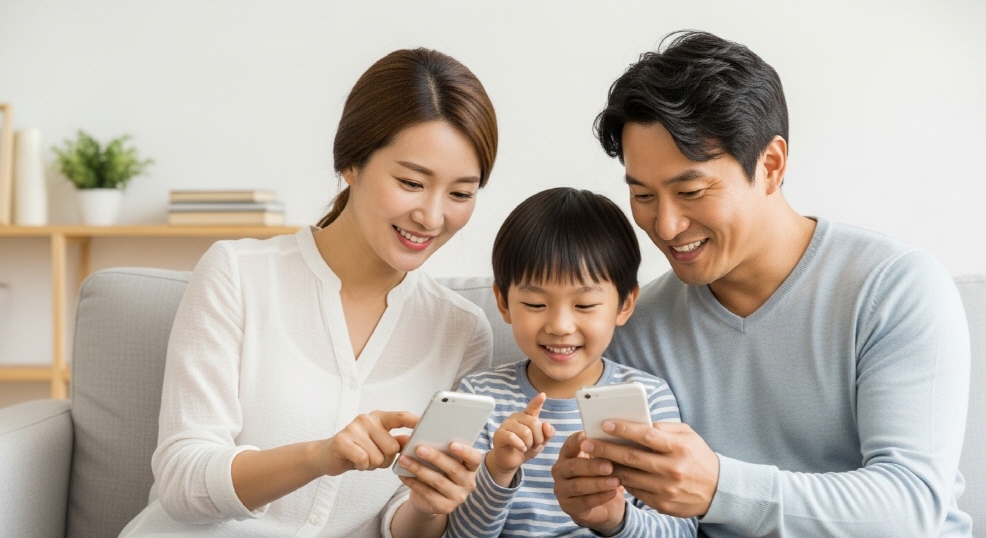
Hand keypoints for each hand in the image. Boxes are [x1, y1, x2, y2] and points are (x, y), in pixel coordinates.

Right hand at [319, 410, 417, 475]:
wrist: (326, 456)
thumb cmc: (357, 450)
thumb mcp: (378, 444)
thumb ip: (396, 441)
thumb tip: (413, 441)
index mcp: (379, 417)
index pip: (401, 416)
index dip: (415, 421)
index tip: (429, 424)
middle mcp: (367, 419)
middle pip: (392, 447)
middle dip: (385, 459)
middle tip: (372, 457)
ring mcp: (354, 428)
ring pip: (378, 457)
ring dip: (372, 465)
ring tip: (362, 458)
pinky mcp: (342, 440)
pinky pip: (364, 460)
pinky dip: (362, 466)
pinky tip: (355, 461)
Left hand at [397, 441, 483, 514]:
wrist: (430, 499)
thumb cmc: (437, 472)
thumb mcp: (441, 461)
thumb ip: (438, 449)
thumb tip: (418, 437)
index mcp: (471, 467)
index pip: (474, 458)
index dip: (465, 451)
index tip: (452, 444)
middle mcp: (468, 483)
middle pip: (454, 469)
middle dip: (435, 457)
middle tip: (419, 448)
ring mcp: (458, 497)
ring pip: (438, 481)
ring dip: (419, 469)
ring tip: (404, 460)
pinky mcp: (445, 507)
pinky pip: (428, 493)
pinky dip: (413, 483)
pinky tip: (403, 475)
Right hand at [486, 392, 554, 485]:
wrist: (511, 461)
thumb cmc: (526, 448)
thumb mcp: (541, 442)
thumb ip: (547, 433)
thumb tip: (546, 424)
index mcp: (527, 416)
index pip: (532, 407)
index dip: (538, 401)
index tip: (543, 395)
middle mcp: (516, 417)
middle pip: (534, 423)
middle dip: (538, 438)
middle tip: (533, 445)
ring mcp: (506, 424)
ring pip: (525, 432)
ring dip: (529, 444)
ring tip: (525, 447)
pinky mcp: (499, 434)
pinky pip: (512, 437)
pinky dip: (520, 445)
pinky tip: (521, 449)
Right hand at [551, 431, 626, 532]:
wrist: (603, 506)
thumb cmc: (601, 476)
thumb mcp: (601, 461)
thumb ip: (603, 451)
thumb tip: (617, 439)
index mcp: (566, 455)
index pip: (569, 445)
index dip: (577, 441)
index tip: (587, 436)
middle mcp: (559, 471)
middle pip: (572, 466)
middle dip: (592, 466)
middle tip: (610, 466)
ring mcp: (561, 489)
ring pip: (578, 486)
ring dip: (598, 483)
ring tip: (616, 481)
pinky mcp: (568, 506)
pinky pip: (584, 502)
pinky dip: (600, 497)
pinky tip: (613, 493)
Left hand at [581, 420, 718, 517]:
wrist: (718, 490)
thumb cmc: (698, 457)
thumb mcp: (688, 435)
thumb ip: (664, 428)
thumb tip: (637, 423)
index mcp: (678, 448)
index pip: (645, 435)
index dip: (623, 429)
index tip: (605, 424)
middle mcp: (671, 469)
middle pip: (631, 457)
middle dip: (606, 449)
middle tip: (588, 442)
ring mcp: (666, 489)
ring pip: (629, 476)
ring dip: (609, 466)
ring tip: (594, 458)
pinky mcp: (662, 504)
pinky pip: (635, 491)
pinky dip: (622, 481)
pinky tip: (612, 472)